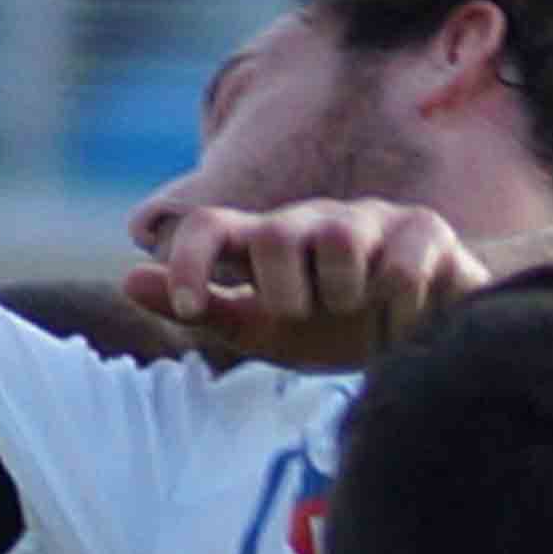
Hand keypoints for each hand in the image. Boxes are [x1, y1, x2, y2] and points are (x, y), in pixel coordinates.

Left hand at [124, 200, 485, 364]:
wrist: (425, 334)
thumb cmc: (333, 328)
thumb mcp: (263, 330)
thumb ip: (202, 307)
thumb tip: (127, 279)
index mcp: (265, 242)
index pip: (209, 226)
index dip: (187, 260)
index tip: (187, 306)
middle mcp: (313, 220)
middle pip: (276, 233)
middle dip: (285, 290)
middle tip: (305, 313)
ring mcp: (370, 219)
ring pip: (341, 241)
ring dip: (342, 294)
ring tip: (356, 310)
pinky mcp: (425, 230)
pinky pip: (403, 268)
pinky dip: (397, 312)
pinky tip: (402, 322)